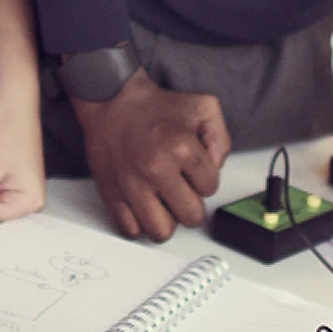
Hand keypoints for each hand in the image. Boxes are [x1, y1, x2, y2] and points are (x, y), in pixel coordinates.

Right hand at [72, 69, 229, 241]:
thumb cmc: (155, 106)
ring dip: (166, 220)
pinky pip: (131, 230)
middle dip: (190, 205)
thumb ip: (221, 139)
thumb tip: (216, 169)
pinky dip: (139, 223)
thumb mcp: (203, 107)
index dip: (204, 179)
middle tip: (181, 190)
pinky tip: (143, 205)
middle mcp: (156, 168)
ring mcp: (131, 184)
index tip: (193, 170)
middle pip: (190, 217)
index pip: (210, 189)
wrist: (112, 99)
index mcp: (181, 147)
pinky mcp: (111, 193)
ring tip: (163, 202)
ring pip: (161, 232)